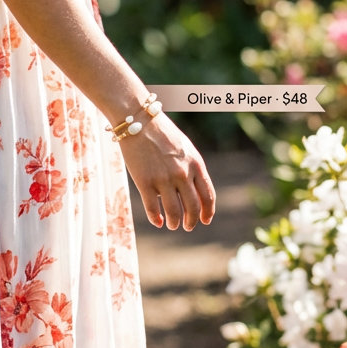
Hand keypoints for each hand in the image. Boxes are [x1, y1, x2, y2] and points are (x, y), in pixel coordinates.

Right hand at [116, 112, 215, 230]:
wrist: (138, 121)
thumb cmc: (162, 133)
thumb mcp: (185, 149)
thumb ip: (191, 168)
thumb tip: (193, 191)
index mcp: (195, 165)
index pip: (208, 196)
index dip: (208, 212)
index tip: (205, 220)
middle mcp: (182, 174)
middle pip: (192, 207)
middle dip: (191, 221)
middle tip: (187, 226)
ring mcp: (163, 179)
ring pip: (174, 212)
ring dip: (175, 223)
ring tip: (172, 225)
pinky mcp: (144, 183)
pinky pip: (153, 209)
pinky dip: (156, 219)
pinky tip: (158, 222)